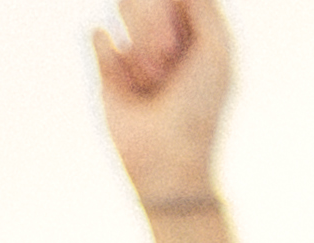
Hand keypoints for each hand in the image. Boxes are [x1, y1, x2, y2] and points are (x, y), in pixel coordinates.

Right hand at [90, 0, 234, 211]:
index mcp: (195, 30)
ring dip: (140, 40)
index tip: (180, 44)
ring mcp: (134, 46)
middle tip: (168, 66)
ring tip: (152, 79)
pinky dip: (113, 58)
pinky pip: (97, 33)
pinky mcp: (105, 66)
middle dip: (156, 25)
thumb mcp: (216, 52)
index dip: (170, 10)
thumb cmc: (199, 106)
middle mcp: (165, 34)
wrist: (165, 157)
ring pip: (123, 3)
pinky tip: (128, 86)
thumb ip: (205, 8)